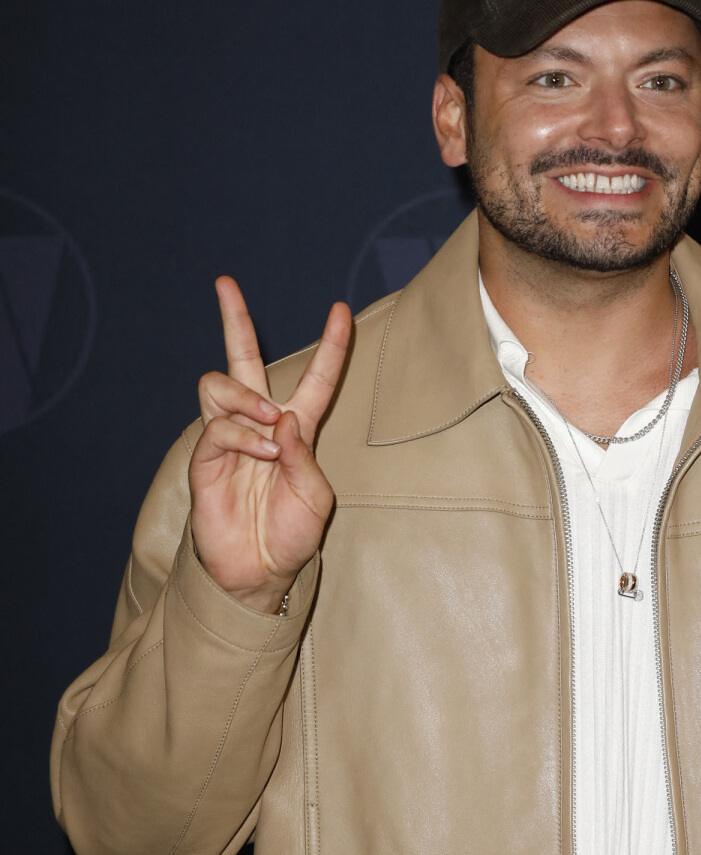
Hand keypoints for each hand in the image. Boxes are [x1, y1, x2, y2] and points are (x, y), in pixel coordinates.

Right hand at [189, 278, 351, 611]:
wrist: (259, 571)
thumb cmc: (291, 534)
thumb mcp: (315, 496)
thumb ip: (302, 455)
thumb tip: (282, 417)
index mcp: (296, 429)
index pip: (315, 377)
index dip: (330, 344)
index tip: (340, 309)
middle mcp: (259, 424)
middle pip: (242, 358)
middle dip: (233, 318)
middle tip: (225, 283)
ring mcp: (229, 438)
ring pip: (220, 384)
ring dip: (247, 397)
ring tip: (267, 424)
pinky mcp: (205, 458)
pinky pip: (218, 427)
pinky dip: (242, 436)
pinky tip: (259, 455)